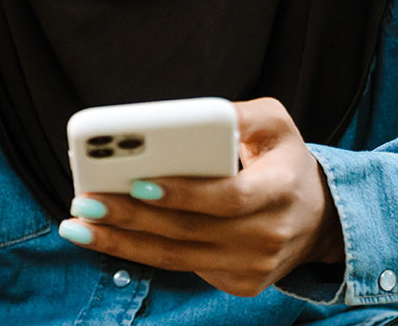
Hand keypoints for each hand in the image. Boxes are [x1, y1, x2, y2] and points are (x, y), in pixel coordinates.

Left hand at [59, 97, 345, 297]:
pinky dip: (139, 254)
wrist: (319, 220)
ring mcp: (252, 267)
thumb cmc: (284, 161)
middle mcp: (268, 236)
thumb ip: (240, 113)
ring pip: (175, 257)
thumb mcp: (276, 124)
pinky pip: (181, 266)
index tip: (138, 181)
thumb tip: (192, 116)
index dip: (182, 192)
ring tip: (78, 225)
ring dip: (120, 243)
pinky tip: (105, 237)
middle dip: (130, 217)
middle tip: (85, 200)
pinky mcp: (238, 284)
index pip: (227, 197)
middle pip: (188, 230)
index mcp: (280, 191)